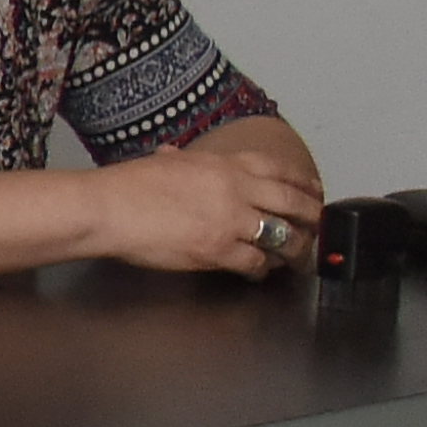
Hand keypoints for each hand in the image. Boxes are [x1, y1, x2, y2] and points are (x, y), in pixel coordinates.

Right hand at [88, 145, 310, 274]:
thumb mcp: (163, 162)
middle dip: (312, 217)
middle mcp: (236, 190)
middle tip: (319, 227)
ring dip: (293, 248)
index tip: (313, 190)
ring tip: (296, 256)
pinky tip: (260, 272)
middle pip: (292, 203)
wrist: (107, 208)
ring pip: (282, 236)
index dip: (302, 182)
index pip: (280, 170)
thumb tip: (173, 154)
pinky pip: (256, 262)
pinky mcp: (219, 249)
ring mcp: (231, 221)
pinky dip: (262, 269)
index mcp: (225, 165)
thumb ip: (180, 160)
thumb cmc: (125, 186)